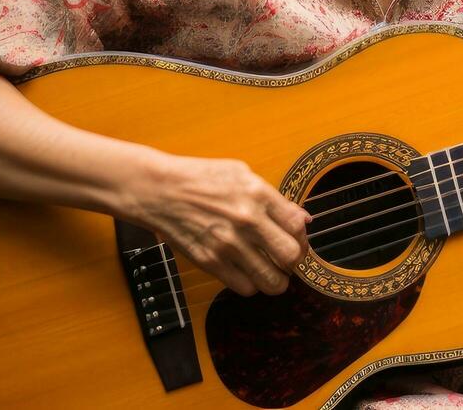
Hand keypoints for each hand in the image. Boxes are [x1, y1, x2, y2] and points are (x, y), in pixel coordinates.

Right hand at [121, 154, 309, 295]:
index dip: (303, 238)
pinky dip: (251, 285)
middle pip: (291, 257)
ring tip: (273, 274)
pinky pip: (245, 288)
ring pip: (271, 280)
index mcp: (258, 194)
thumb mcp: (242, 174)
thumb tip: (302, 219)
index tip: (297, 241)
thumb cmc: (201, 178)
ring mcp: (229, 244)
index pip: (298, 227)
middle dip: (295, 262)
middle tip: (288, 260)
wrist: (160, 191)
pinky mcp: (211, 262)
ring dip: (277, 280)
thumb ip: (274, 199)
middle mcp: (247, 221)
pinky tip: (247, 273)